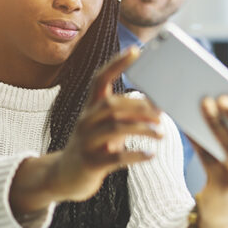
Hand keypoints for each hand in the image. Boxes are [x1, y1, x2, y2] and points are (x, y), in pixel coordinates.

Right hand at [10, 48, 158, 216]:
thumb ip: (128, 116)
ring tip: (161, 133)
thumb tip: (158, 105)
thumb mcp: (109, 128)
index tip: (136, 50)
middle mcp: (86, 121)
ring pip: (115, 128)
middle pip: (113, 104)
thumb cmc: (95, 147)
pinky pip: (115, 157)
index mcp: (91, 108)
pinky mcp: (90, 163)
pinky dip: (135, 155)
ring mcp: (86, 142)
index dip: (117, 63)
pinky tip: (151, 155)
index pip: (101, 79)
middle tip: (162, 113)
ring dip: (142, 129)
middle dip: (140, 106)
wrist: (64, 177)